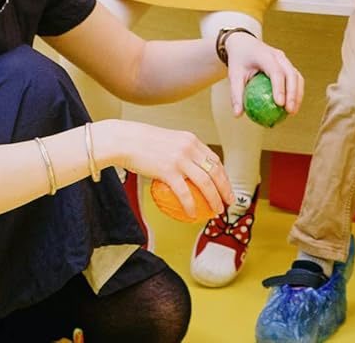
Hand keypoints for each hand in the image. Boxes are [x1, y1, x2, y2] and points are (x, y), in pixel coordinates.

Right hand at [113, 119, 232, 217]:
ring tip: (216, 211)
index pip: (214, 159)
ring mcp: (180, 159)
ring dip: (214, 199)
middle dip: (226, 189)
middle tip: (228, 202)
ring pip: (205, 183)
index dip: (224, 175)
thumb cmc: (142, 142)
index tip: (226, 187)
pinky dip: (191, 205)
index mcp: (191, 140)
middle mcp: (189, 147)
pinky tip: (192, 215)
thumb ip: (180, 151)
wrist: (125, 140)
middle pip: (215, 171)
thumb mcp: (168, 141)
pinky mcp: (168, 170)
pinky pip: (184, 193)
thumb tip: (187, 169)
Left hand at [222, 33, 303, 117]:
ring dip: (297, 94)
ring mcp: (284, 59)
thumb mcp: (234, 75)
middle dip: (293, 93)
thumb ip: (236, 94)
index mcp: (264, 55)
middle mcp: (277, 55)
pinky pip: (295, 78)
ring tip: (292, 112)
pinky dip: (296, 91)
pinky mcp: (287, 64)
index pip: (275, 71)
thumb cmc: (239, 60)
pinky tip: (292, 106)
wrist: (244, 44)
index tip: (279, 104)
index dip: (279, 87)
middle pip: (291, 73)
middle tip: (289, 111)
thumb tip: (238, 115)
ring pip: (296, 76)